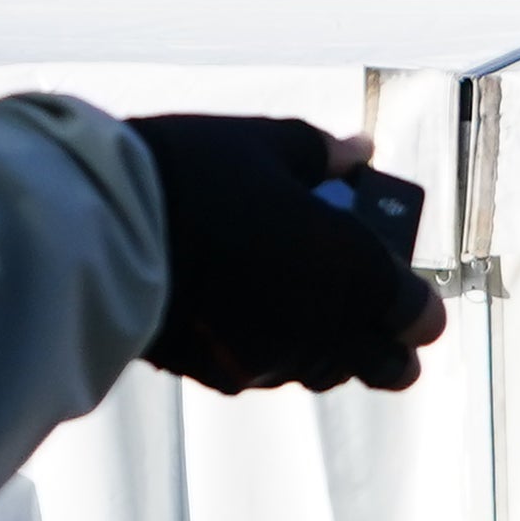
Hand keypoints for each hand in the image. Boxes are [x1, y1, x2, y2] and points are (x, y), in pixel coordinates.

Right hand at [133, 116, 444, 396]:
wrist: (99, 229)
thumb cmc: (192, 174)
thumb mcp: (263, 144)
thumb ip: (322, 154)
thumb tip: (359, 150)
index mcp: (356, 273)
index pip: (420, 317)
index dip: (417, 304)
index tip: (405, 287)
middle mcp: (327, 329)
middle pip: (388, 368)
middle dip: (388, 345)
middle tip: (371, 313)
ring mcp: (275, 360)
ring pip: (325, 373)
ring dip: (326, 346)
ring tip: (296, 301)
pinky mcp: (224, 376)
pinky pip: (266, 373)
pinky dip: (267, 349)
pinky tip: (242, 314)